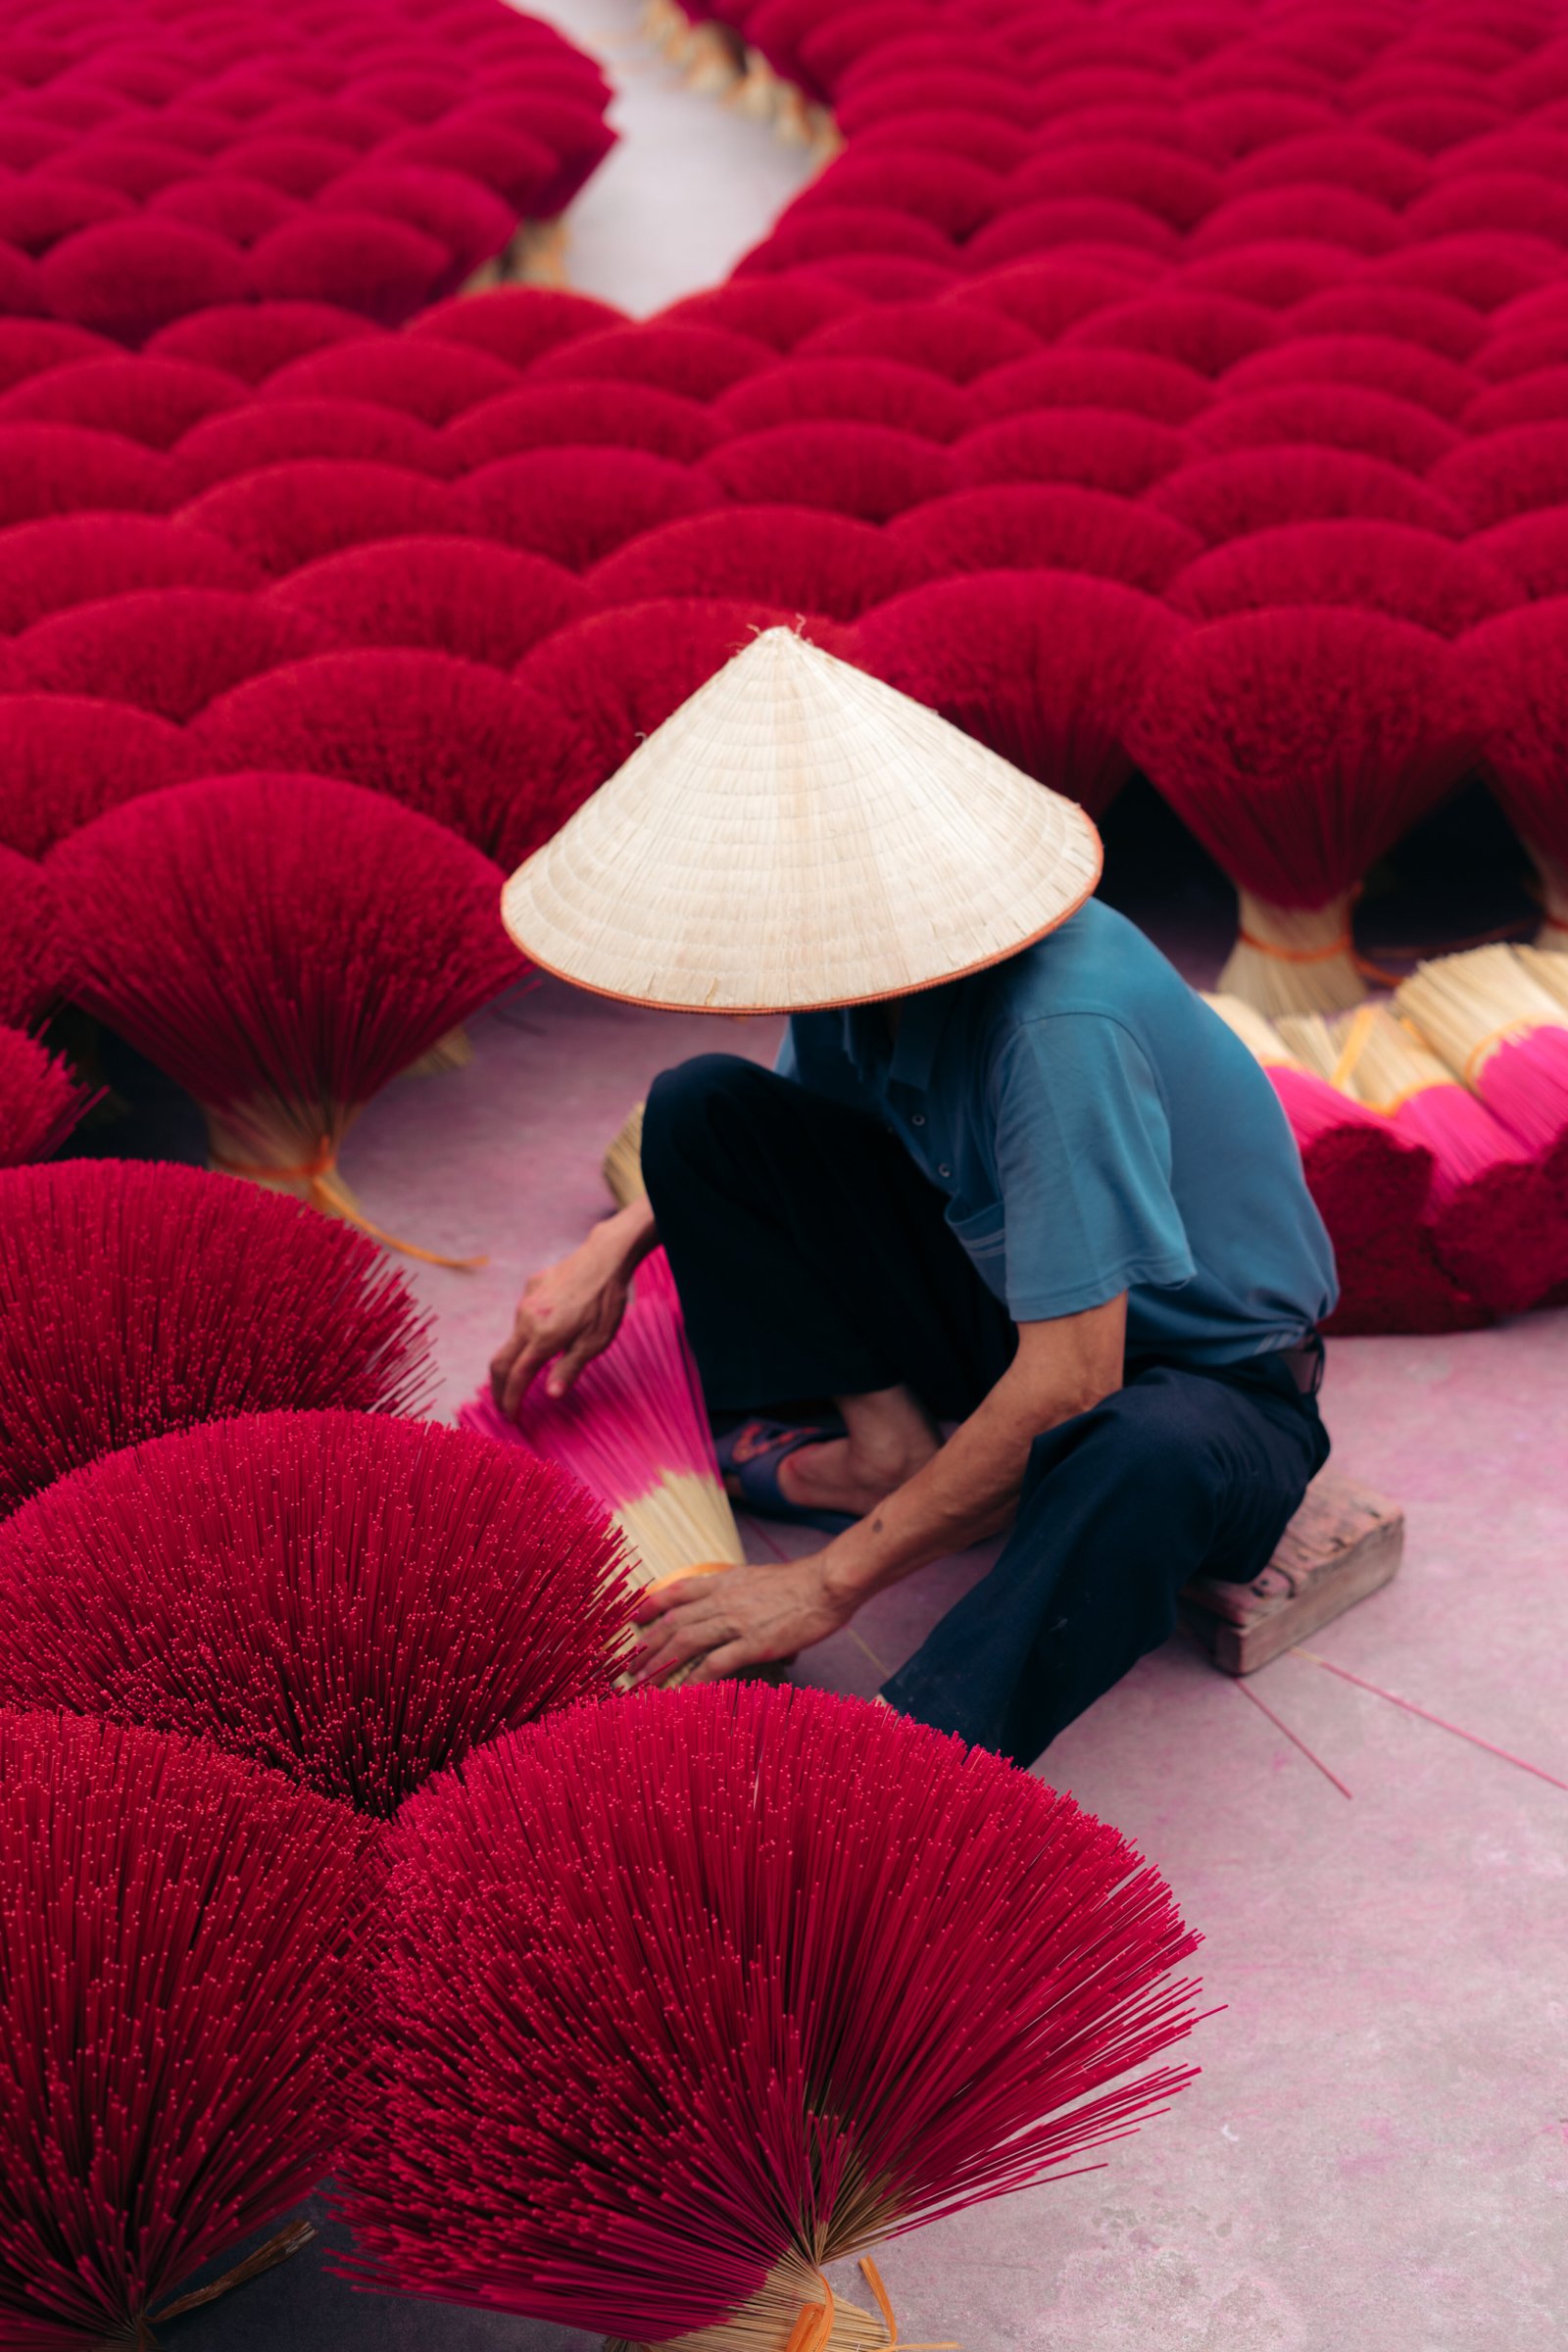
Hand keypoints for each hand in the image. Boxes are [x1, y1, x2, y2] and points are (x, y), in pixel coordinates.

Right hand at [489, 1234, 630, 1416]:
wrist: (604, 1258)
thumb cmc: (605, 1303)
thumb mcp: (595, 1343)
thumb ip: (569, 1369)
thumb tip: (551, 1396)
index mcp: (542, 1337)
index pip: (517, 1376)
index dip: (511, 1400)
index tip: (511, 1417)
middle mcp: (526, 1319)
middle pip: (501, 1360)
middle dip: (498, 1387)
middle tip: (503, 1406)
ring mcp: (526, 1302)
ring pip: (513, 1337)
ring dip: (514, 1360)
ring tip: (524, 1375)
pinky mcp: (531, 1287)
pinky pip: (524, 1317)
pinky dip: (526, 1335)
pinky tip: (543, 1335)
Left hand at [626, 1553, 854, 1686]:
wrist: (827, 1583)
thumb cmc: (802, 1583)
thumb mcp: (764, 1581)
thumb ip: (748, 1599)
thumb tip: (747, 1625)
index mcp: (725, 1582)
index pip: (678, 1590)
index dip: (651, 1603)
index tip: (633, 1617)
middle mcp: (723, 1599)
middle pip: (673, 1621)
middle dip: (647, 1645)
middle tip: (630, 1665)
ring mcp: (736, 1621)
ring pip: (685, 1642)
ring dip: (660, 1664)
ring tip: (643, 1683)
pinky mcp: (753, 1643)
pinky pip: (715, 1664)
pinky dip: (693, 1680)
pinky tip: (681, 1694)